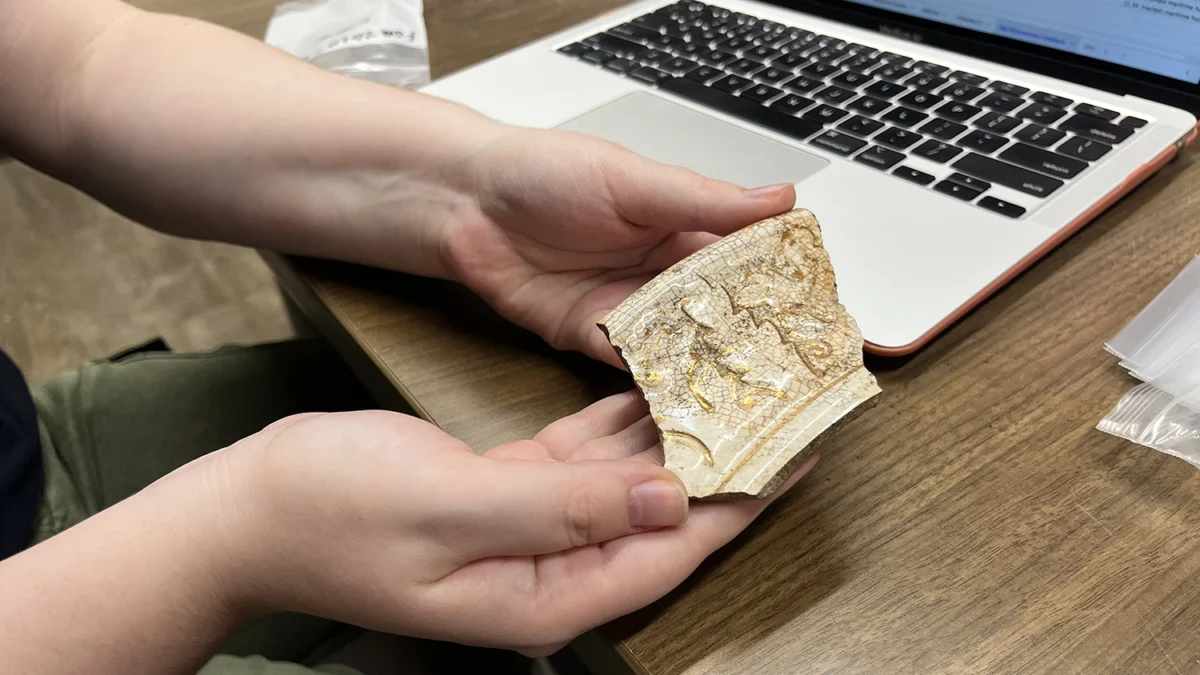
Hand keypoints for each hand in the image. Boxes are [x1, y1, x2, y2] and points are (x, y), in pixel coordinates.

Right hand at [208, 392, 815, 655]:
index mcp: (545, 594)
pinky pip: (588, 455)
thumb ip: (567, 509)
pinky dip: (624, 419)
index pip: (672, 550)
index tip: (798, 452)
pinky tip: (657, 381)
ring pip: (632, 479)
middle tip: (781, 406)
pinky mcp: (511, 489)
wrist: (250, 506)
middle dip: (726, 461)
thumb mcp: (450, 507)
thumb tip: (669, 501)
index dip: (742, 500)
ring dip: (681, 433)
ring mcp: (532, 528)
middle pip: (664, 516)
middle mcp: (551, 568)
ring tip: (737, 384)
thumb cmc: (328, 516)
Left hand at [439, 128, 796, 366]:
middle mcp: (662, 273)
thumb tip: (778, 198)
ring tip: (752, 396)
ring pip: (683, 345)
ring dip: (710, 367)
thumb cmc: (544, 173)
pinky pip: (632, 367)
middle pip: (720, 312)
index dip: (781, 284)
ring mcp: (629, 309)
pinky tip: (685, 401)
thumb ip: (701, 200)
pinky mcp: (591, 340)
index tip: (819, 312)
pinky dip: (657, 384)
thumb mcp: (631, 180)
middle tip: (796, 373)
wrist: (466, 203)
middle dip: (753, 340)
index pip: (746, 258)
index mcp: (681, 226)